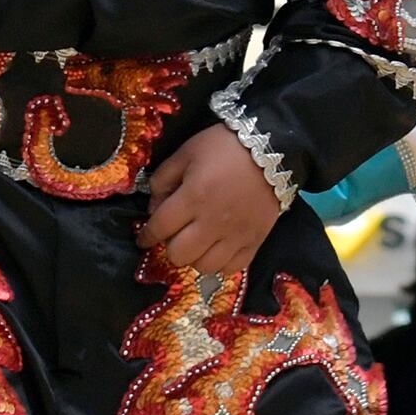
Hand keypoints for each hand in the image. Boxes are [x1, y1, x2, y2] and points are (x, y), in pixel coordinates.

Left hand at [142, 125, 285, 278]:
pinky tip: (217, 250)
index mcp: (193, 197)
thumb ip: (163, 179)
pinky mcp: (255, 241)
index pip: (160, 228)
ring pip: (204, 267)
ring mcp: (236, 235)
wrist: (272, 148)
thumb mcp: (186, 152)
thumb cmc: (224, 147)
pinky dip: (220, 264)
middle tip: (173, 236)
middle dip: (169, 247)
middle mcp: (212, 222)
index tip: (143, 238)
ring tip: (195, 244)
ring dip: (194, 258)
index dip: (146, 235)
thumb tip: (154, 207)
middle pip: (179, 255)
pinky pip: (232, 268)